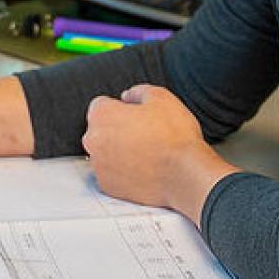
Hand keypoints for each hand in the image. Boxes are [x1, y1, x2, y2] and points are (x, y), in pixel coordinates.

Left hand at [82, 84, 237, 224]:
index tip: (133, 114)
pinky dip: (122, 171)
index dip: (120, 107)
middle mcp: (94, 140)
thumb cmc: (173, 137)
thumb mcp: (161, 97)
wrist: (184, 173)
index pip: (100, 105)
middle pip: (100, 129)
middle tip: (142, 132)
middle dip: (116, 129)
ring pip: (104, 153)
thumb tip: (129, 96)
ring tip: (145, 151)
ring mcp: (99, 165)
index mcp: (102, 115)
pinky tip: (142, 166)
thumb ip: (138, 91)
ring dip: (118, 150)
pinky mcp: (107, 186)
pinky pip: (111, 174)